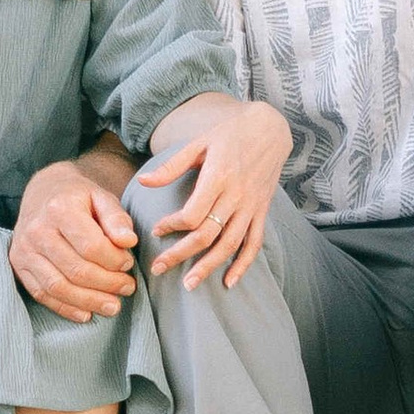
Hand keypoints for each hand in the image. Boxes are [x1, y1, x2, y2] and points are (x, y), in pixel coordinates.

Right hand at [10, 159, 139, 320]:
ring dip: (89, 301)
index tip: (128, 264)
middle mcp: (37, 230)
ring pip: (58, 287)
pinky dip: (66, 308)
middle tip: (127, 288)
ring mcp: (24, 250)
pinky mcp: (19, 266)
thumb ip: (117, 218)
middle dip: (107, 284)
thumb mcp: (102, 197)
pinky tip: (87, 313)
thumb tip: (128, 242)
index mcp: (59, 209)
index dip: (114, 261)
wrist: (43, 192)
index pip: (91, 246)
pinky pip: (42, 294)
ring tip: (113, 306)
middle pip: (76, 270)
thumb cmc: (78, 197)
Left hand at [140, 96, 291, 291]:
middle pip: (207, 234)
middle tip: (158, 269)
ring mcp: (251, 206)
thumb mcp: (198, 143)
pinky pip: (254, 243)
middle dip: (180, 254)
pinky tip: (229, 282)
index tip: (156, 230)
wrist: (271, 129)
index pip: (193, 213)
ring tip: (189, 284)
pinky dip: (243, 265)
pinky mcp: (262, 212)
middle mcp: (236, 195)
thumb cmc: (230, 134)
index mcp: (219, 177)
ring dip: (209, 267)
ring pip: (229, 244)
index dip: (172, 226)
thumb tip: (142, 182)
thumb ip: (171, 166)